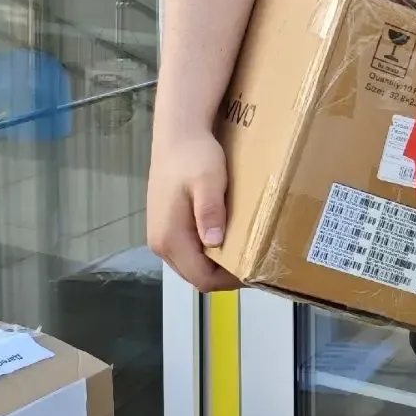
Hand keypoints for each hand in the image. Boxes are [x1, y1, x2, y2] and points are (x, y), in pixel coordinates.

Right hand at [147, 128, 239, 289]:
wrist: (178, 134)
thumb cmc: (194, 155)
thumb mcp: (208, 181)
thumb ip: (210, 211)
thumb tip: (214, 241)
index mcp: (169, 238)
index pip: (201, 279)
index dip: (229, 281)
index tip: (255, 272)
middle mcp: (160, 243)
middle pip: (195, 276)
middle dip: (224, 275)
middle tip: (254, 263)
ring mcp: (160, 235)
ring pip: (191, 264)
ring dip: (216, 264)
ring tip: (243, 252)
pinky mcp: (165, 226)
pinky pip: (188, 251)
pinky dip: (208, 252)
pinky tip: (227, 238)